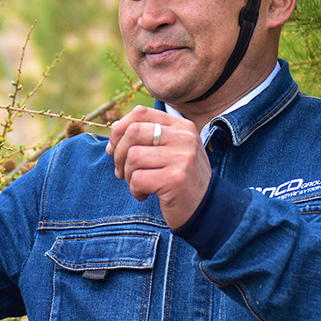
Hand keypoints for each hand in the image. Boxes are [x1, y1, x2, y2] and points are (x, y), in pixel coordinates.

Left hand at [105, 106, 210, 228]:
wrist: (206, 208)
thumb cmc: (180, 178)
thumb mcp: (170, 150)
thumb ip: (147, 136)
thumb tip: (115, 126)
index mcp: (182, 126)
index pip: (141, 112)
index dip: (120, 129)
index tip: (114, 149)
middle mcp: (184, 138)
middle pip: (133, 132)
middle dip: (119, 154)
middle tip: (122, 171)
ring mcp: (182, 158)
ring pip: (133, 156)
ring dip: (128, 175)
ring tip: (138, 185)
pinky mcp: (175, 180)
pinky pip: (138, 179)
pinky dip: (135, 190)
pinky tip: (145, 195)